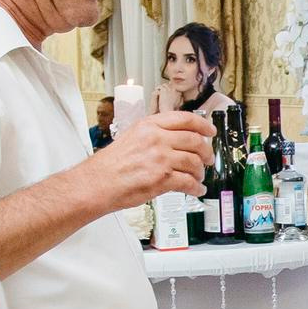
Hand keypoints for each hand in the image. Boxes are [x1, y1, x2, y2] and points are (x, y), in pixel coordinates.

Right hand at [82, 111, 210, 212]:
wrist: (97, 183)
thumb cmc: (110, 164)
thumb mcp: (131, 136)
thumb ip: (154, 135)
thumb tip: (176, 139)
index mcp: (149, 125)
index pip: (185, 119)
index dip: (203, 125)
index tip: (210, 131)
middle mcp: (156, 139)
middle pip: (195, 141)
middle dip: (206, 152)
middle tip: (208, 158)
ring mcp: (160, 158)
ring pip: (194, 162)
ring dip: (200, 172)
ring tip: (198, 177)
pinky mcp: (162, 179)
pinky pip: (189, 182)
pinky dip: (196, 188)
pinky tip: (196, 190)